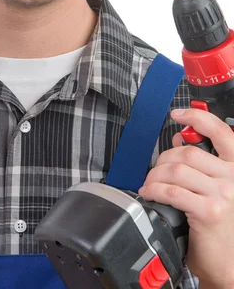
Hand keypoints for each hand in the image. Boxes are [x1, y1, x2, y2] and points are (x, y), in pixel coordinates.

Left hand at [138, 108, 233, 287]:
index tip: (178, 114)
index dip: (197, 119)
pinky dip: (155, 190)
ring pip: (177, 169)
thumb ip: (199, 162)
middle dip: (163, 160)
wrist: (227, 262)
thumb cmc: (218, 226)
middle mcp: (233, 177)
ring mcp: (223, 194)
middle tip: (154, 172)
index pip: (220, 131)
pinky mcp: (210, 211)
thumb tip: (178, 137)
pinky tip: (151, 194)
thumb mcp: (212, 188)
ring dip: (155, 176)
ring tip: (151, 185)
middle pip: (187, 152)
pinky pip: (172, 191)